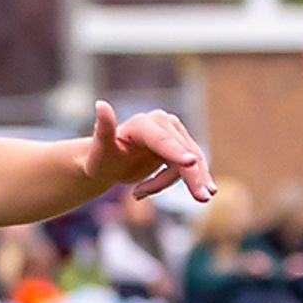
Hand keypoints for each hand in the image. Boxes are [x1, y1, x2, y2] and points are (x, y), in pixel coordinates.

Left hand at [85, 101, 213, 201]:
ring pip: (190, 161)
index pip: (162, 141)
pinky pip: (191, 166)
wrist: (109, 163)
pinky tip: (199, 193)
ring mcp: (173, 133)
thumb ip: (103, 128)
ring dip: (188, 182)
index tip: (190, 163)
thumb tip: (100, 104)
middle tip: (203, 198)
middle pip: (182, 153)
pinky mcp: (180, 145)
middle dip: (192, 176)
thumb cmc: (101, 159)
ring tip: (185, 198)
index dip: (176, 152)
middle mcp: (162, 123)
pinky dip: (192, 181)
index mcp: (142, 124)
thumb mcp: (100, 149)